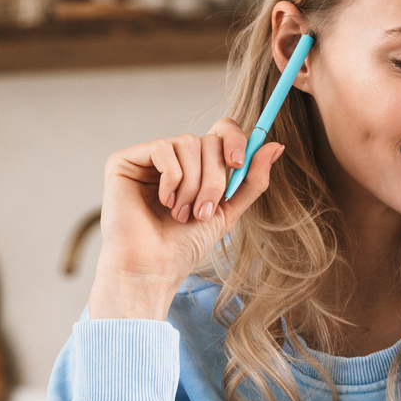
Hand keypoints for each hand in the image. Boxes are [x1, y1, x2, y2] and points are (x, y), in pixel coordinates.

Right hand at [87, 117, 284, 319]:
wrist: (153, 269)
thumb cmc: (184, 246)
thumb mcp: (228, 211)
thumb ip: (252, 180)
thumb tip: (275, 145)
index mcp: (196, 166)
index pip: (221, 130)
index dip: (235, 139)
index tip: (238, 165)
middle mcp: (172, 157)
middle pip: (209, 139)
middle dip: (215, 179)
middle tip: (203, 212)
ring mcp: (147, 157)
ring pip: (188, 143)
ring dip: (193, 184)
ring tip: (182, 213)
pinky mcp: (124, 160)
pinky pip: (163, 148)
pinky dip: (172, 179)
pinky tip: (164, 202)